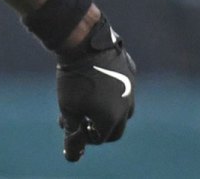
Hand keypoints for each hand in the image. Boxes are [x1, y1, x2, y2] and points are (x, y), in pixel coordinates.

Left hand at [55, 15, 135, 161]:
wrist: (85, 43)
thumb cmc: (74, 79)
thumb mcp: (68, 108)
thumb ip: (72, 132)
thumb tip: (72, 156)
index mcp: (112, 119)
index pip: (100, 138)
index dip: (83, 135)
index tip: (70, 124)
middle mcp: (127, 106)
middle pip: (115, 128)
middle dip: (97, 127)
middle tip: (81, 119)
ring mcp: (132, 88)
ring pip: (123, 108)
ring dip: (107, 110)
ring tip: (88, 102)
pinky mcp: (130, 71)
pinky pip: (124, 86)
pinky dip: (111, 90)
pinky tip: (97, 82)